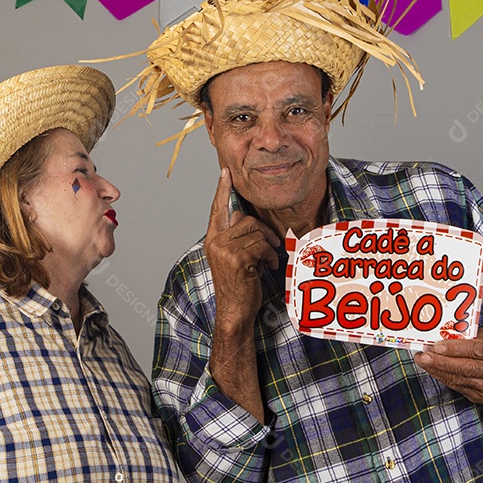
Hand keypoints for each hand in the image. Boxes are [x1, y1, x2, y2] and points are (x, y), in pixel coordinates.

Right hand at [203, 168, 279, 330]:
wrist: (235, 310)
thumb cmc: (239, 284)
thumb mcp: (234, 256)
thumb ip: (235, 235)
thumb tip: (240, 214)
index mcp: (213, 239)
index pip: (217, 208)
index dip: (222, 189)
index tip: (226, 172)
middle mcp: (215, 241)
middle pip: (247, 219)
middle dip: (264, 233)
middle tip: (269, 249)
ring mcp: (224, 249)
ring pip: (257, 232)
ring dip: (268, 247)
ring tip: (265, 262)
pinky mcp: (236, 258)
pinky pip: (262, 245)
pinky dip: (269, 256)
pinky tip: (267, 267)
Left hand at [414, 328, 482, 409]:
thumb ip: (474, 335)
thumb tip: (447, 332)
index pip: (480, 351)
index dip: (458, 349)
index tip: (438, 345)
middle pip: (469, 368)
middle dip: (443, 362)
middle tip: (424, 355)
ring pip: (461, 379)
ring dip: (438, 370)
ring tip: (423, 361)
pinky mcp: (482, 398)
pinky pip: (459, 387)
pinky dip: (443, 378)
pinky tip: (433, 370)